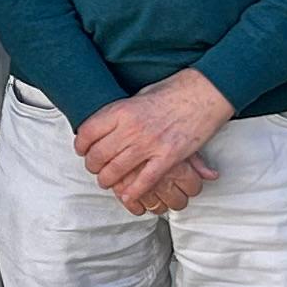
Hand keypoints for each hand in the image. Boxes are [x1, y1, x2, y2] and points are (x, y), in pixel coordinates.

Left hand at [75, 67, 231, 214]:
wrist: (205, 92)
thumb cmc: (173, 91)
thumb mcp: (140, 95)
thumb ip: (123, 113)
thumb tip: (108, 126)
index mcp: (122, 110)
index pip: (88, 132)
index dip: (81, 145)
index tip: (82, 150)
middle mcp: (132, 128)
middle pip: (99, 155)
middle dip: (93, 166)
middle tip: (95, 169)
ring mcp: (150, 144)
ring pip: (117, 171)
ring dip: (108, 180)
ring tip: (107, 181)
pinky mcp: (169, 156)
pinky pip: (145, 181)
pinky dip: (133, 192)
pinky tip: (127, 196)